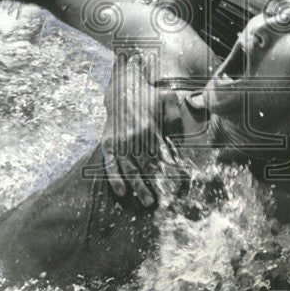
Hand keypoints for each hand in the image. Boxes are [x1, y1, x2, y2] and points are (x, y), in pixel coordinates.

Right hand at [101, 52, 180, 206]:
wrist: (121, 88)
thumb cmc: (147, 96)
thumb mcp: (167, 99)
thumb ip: (175, 117)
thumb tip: (180, 138)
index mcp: (149, 129)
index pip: (161, 156)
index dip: (169, 172)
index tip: (176, 187)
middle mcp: (133, 138)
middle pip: (146, 167)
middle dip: (154, 185)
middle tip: (163, 201)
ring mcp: (119, 142)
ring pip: (130, 169)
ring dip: (138, 187)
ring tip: (147, 201)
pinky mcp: (108, 144)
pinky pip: (110, 165)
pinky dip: (115, 178)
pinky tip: (122, 191)